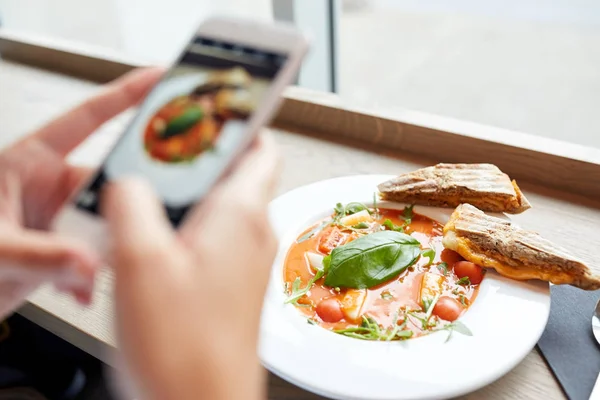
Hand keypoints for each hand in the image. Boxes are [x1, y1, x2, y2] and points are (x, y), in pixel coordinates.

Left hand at [0, 68, 162, 317]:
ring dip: (103, 251)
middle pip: (107, 182)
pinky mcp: (63, 246)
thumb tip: (89, 261)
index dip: (126, 94)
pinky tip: (79, 289)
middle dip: (121, 207)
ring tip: (86, 274)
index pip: (86, 119)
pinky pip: (98, 252)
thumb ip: (41, 255)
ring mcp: (58, 217)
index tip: (160, 79)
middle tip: (135, 224)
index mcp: (28, 161)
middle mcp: (49, 185)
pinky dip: (94, 275)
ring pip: (106, 223)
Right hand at [104, 134, 278, 399]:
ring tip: (150, 197)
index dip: (243, 123)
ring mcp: (246, 262)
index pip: (261, 148)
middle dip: (203, 159)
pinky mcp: (233, 286)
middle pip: (238, 175)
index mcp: (240, 215)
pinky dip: (191, 230)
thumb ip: (133, 204)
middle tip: (164, 153)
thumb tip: (130, 182)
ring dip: (192, 197)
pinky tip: (157, 245)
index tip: (219, 108)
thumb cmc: (184, 347)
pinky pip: (216, 241)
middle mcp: (253, 235)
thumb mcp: (139, 260)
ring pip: (223, 209)